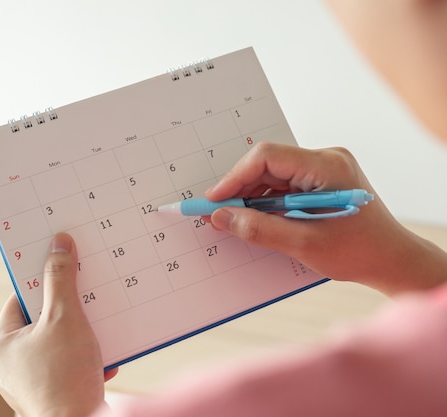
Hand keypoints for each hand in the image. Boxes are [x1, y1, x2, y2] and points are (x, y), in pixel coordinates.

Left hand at [0, 233, 117, 416]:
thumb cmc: (64, 378)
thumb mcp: (64, 318)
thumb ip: (60, 279)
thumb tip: (58, 244)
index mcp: (1, 343)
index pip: (19, 297)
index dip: (42, 279)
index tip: (62, 264)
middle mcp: (10, 364)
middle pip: (40, 320)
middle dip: (68, 308)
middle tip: (86, 294)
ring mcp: (29, 381)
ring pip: (57, 343)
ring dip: (81, 334)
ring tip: (99, 327)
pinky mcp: (50, 394)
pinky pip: (68, 365)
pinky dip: (86, 358)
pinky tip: (104, 357)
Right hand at [206, 142, 446, 295]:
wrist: (391, 259)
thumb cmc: (357, 252)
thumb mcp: (303, 244)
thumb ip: (259, 229)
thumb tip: (221, 217)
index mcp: (327, 167)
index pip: (267, 157)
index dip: (235, 177)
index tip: (215, 200)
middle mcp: (326, 158)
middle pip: (268, 163)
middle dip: (241, 188)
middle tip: (219, 213)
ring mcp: (325, 167)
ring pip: (273, 173)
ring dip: (252, 195)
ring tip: (236, 220)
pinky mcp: (322, 178)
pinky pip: (284, 182)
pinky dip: (267, 200)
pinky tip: (258, 218)